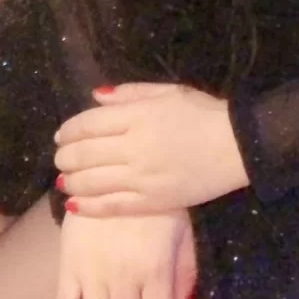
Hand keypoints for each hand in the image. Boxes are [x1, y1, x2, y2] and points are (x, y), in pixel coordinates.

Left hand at [54, 82, 249, 216]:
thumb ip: (130, 94)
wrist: (238, 147)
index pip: (88, 124)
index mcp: (138, 116)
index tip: (61, 136)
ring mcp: (142, 177)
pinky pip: (111, 206)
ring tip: (63, 179)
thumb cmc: (204, 113)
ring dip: (71, 180)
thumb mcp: (169, 92)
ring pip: (92, 182)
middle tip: (60, 158)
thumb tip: (96, 97)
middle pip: (84, 154)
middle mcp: (134, 147)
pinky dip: (88, 206)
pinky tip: (74, 204)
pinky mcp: (152, 202)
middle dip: (65, 157)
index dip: (68, 131)